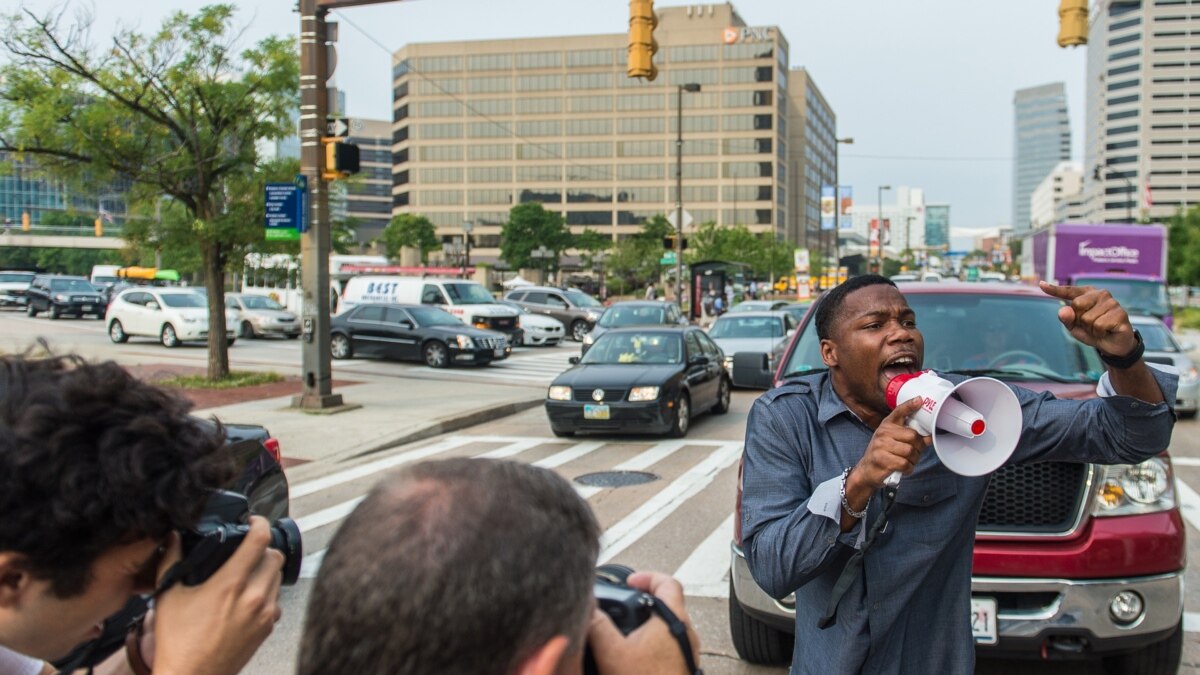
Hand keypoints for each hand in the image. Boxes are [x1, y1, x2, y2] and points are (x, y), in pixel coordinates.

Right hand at [149, 518, 283, 674]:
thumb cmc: (178, 644)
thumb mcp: (168, 597)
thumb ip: (171, 562)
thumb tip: (172, 538)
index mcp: (231, 584)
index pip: (260, 540)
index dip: (259, 523)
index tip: (252, 521)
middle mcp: (254, 597)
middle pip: (275, 556)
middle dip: (263, 548)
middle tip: (247, 549)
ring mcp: (265, 614)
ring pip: (278, 577)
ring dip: (266, 570)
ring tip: (245, 573)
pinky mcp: (268, 628)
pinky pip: (276, 600)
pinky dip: (267, 593)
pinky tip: (247, 597)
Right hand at [587, 571, 699, 673]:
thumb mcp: (613, 652)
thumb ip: (598, 625)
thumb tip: (587, 608)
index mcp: (674, 619)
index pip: (668, 583)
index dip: (648, 577)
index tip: (630, 582)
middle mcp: (686, 633)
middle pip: (668, 604)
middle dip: (643, 603)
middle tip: (624, 606)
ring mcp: (687, 651)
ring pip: (668, 627)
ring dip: (647, 625)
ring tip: (625, 633)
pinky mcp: (683, 667)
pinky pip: (668, 646)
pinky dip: (651, 644)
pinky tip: (633, 657)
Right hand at [853, 396, 931, 489]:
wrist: (867, 470)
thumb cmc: (884, 454)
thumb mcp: (894, 441)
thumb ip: (911, 438)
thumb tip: (929, 436)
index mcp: (887, 425)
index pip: (899, 411)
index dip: (910, 406)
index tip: (920, 400)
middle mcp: (883, 432)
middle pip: (913, 436)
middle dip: (918, 447)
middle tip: (914, 453)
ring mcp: (881, 445)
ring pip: (910, 451)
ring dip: (913, 460)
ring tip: (907, 461)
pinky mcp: (881, 459)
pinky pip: (904, 463)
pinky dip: (908, 469)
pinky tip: (903, 468)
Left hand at [1039, 281, 1137, 356]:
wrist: (1113, 345)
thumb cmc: (1093, 331)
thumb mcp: (1074, 327)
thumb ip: (1067, 318)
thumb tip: (1064, 310)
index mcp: (1088, 294)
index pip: (1069, 291)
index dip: (1055, 289)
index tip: (1041, 285)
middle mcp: (1101, 294)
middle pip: (1077, 305)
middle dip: (1079, 320)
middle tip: (1090, 325)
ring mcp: (1112, 303)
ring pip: (1088, 318)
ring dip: (1091, 329)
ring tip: (1100, 329)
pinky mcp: (1120, 314)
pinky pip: (1099, 326)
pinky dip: (1099, 333)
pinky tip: (1107, 331)